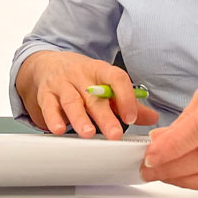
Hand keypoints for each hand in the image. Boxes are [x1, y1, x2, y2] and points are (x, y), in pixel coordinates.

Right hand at [15, 50, 158, 139]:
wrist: (46, 63)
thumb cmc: (80, 77)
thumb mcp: (103, 83)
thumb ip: (126, 102)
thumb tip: (152, 117)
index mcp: (100, 70)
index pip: (116, 78)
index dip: (126, 97)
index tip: (131, 117)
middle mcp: (81, 75)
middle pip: (95, 95)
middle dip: (105, 116)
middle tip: (115, 134)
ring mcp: (62, 83)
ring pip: (71, 100)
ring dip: (80, 118)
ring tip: (87, 133)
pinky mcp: (45, 93)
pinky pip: (48, 106)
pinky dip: (53, 118)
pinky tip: (59, 129)